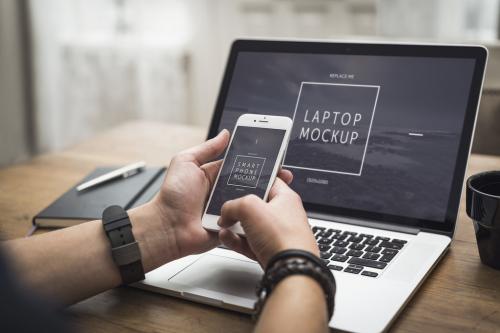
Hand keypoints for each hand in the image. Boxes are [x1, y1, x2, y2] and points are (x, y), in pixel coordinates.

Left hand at [129, 130, 295, 270]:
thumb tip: (225, 134)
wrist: (167, 228)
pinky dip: (256, 217)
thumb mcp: (186, 162)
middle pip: (251, 183)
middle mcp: (223, 192)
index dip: (256, 160)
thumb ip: (207, 148)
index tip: (273, 155)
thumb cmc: (172, 196)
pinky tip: (266, 211)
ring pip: (253, 202)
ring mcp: (229, 210)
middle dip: (268, 178)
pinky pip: (248, 221)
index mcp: (215, 175)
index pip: (241, 165)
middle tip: (282, 173)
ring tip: (279, 190)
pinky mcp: (231, 226)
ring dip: (264, 197)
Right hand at [217, 178, 318, 266]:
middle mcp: (284, 216)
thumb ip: (233, 205)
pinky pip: (249, 243)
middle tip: (226, 209)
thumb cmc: (283, 237)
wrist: (290, 268)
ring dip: (234, 226)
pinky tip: (226, 238)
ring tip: (222, 225)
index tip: (238, 181)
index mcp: (285, 198)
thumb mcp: (250, 208)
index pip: (268, 182)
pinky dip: (237, 241)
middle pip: (256, 207)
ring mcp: (277, 235)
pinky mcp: (271, 252)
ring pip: (251, 227)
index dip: (252, 181)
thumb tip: (226, 213)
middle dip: (238, 208)